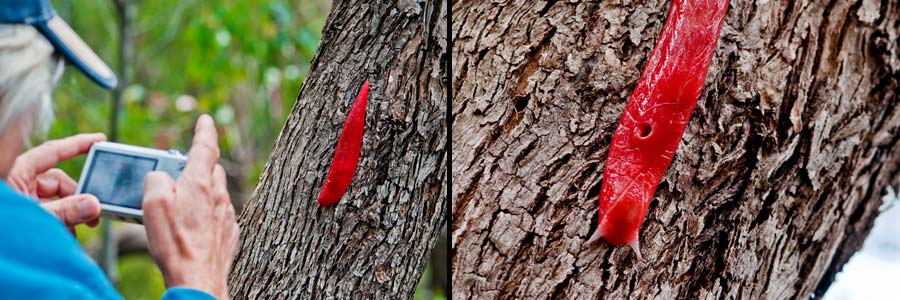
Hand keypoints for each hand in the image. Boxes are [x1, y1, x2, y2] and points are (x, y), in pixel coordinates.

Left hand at [7, 134, 106, 231]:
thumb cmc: (2, 226)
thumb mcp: (34, 218)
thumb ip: (65, 211)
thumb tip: (94, 205)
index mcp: (17, 172)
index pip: (53, 152)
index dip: (78, 144)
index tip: (100, 141)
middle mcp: (18, 182)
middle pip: (58, 182)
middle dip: (78, 196)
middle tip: (94, 215)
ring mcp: (20, 199)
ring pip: (55, 200)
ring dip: (69, 214)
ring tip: (75, 232)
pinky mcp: (22, 216)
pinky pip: (48, 213)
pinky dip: (59, 222)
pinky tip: (65, 237)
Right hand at [142, 115, 238, 298]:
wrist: (198, 279)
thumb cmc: (174, 243)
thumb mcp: (152, 204)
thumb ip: (156, 179)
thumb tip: (161, 175)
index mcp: (200, 182)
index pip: (205, 147)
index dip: (205, 131)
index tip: (206, 119)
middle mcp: (218, 194)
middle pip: (210, 170)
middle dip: (197, 166)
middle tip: (179, 172)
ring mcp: (226, 214)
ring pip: (215, 192)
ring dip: (201, 191)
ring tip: (181, 204)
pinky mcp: (229, 233)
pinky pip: (218, 214)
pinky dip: (207, 213)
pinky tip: (193, 226)